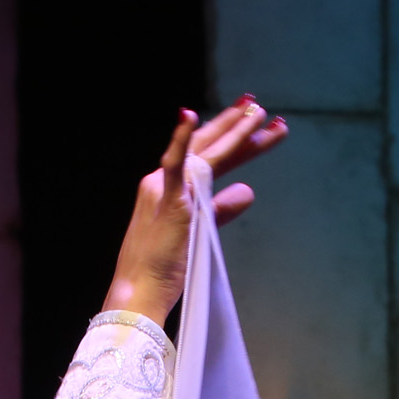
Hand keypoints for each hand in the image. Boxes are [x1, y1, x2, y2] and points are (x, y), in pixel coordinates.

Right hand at [105, 98, 288, 324]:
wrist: (138, 292)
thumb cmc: (163, 270)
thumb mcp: (200, 232)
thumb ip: (222, 209)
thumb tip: (248, 191)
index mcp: (168, 188)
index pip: (206, 157)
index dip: (232, 140)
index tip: (255, 126)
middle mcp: (164, 181)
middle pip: (209, 147)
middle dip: (237, 126)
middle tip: (260, 106)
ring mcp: (165, 188)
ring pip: (206, 152)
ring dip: (233, 131)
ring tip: (258, 112)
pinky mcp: (168, 201)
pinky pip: (176, 165)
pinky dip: (181, 140)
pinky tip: (189, 117)